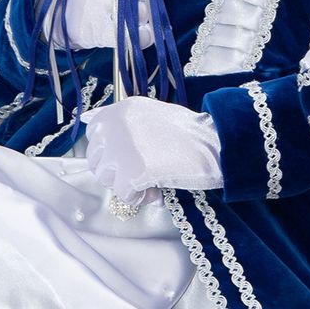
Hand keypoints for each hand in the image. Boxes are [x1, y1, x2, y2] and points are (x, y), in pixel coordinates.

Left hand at [83, 95, 221, 204]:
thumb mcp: (151, 116)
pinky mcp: (131, 171)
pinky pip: (124, 195)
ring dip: (126, 185)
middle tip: (141, 175)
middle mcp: (115, 125)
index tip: (128, 159)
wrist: (215, 144)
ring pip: (107, 178)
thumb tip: (102, 140)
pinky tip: (157, 193)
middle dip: (116, 172)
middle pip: (96, 159)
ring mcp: (121, 148)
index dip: (110, 153)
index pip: (93, 135)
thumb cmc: (190, 134)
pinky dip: (139, 198)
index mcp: (120, 110)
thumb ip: (126, 127)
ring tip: (151, 183)